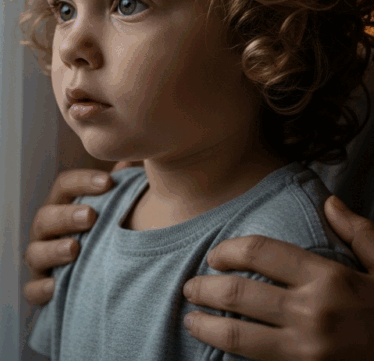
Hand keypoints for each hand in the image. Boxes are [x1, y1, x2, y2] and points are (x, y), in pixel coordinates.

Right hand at [23, 161, 139, 305]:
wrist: (94, 282)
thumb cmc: (103, 237)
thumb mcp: (111, 211)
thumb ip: (118, 189)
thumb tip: (130, 160)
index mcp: (61, 207)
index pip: (64, 186)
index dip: (82, 181)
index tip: (108, 182)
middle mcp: (45, 232)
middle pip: (45, 217)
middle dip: (66, 215)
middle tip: (90, 216)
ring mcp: (40, 261)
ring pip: (35, 253)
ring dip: (53, 250)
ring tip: (75, 249)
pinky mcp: (39, 289)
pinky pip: (31, 290)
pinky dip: (41, 289)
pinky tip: (57, 287)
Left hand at [182, 195, 373, 360]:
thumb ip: (359, 234)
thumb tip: (329, 202)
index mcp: (330, 278)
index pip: (260, 253)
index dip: (228, 251)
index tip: (215, 257)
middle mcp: (313, 312)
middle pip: (238, 293)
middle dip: (204, 288)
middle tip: (190, 287)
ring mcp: (307, 349)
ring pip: (238, 334)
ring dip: (205, 324)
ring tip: (191, 317)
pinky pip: (255, 359)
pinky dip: (229, 350)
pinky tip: (216, 342)